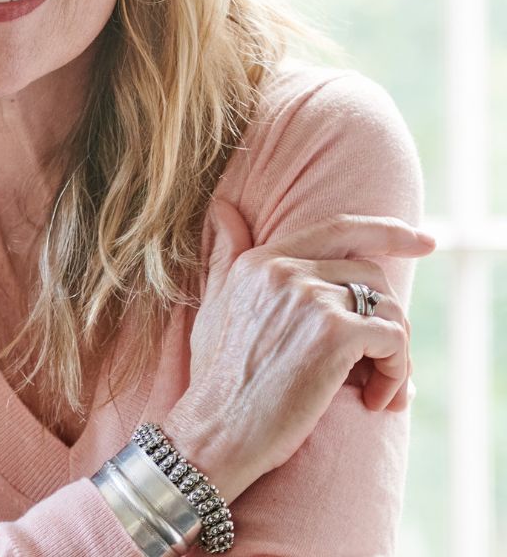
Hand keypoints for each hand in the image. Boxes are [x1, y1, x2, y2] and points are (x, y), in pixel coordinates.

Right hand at [160, 199, 435, 501]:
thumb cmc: (219, 378)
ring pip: (390, 308)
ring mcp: (309, 297)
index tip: (423, 243)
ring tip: (376, 389)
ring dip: (395, 353)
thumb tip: (221, 208)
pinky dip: (397, 374)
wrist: (216, 431)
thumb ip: (224, 252)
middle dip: (386, 318)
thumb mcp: (215, 303)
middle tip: (378, 364)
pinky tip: (375, 401)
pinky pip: (395, 340)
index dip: (387, 231)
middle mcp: (285, 269)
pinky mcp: (334, 333)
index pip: (339, 228)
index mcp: (262, 260)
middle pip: (372, 273)